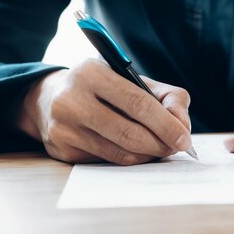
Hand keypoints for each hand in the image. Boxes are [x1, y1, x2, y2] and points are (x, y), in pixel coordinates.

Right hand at [16, 58, 191, 164]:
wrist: (49, 97)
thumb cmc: (103, 88)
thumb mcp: (133, 79)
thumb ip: (167, 97)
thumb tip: (182, 126)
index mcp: (92, 72)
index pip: (138, 103)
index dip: (166, 124)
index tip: (185, 139)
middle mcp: (73, 99)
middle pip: (129, 132)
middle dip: (160, 144)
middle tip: (176, 148)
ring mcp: (64, 127)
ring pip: (119, 152)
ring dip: (147, 155)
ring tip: (160, 150)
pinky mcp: (62, 149)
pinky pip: (106, 161)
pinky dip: (128, 160)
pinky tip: (136, 152)